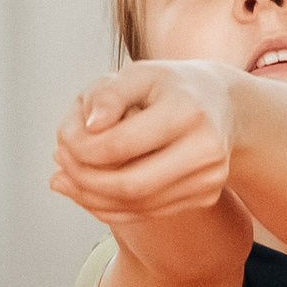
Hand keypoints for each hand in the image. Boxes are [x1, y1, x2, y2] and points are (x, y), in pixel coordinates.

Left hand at [50, 59, 238, 225]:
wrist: (227, 107)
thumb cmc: (174, 86)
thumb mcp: (142, 73)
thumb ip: (110, 93)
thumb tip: (88, 126)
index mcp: (188, 111)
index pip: (122, 144)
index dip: (83, 147)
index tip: (62, 138)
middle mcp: (205, 150)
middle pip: (131, 185)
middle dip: (85, 180)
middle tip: (59, 165)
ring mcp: (208, 179)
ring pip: (138, 206)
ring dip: (92, 197)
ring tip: (64, 179)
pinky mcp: (205, 197)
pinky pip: (148, 212)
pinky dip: (111, 206)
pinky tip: (87, 192)